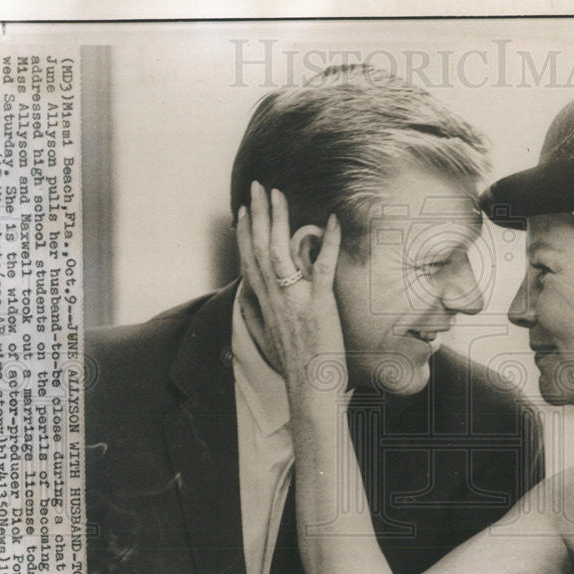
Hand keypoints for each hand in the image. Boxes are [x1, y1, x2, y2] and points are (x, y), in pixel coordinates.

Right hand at [236, 180, 346, 394]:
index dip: (244, 233)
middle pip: (260, 246)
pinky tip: (332, 220)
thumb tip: (249, 299)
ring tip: (280, 194)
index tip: (242, 210)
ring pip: (281, 250)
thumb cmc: (295, 365)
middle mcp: (274, 296)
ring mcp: (295, 298)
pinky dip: (327, 241)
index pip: (248, 259)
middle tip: (258, 186)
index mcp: (264, 303)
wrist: (309, 387)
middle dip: (257, 214)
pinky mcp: (319, 303)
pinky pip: (322, 265)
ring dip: (280, 219)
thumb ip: (259, 314)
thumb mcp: (269, 337)